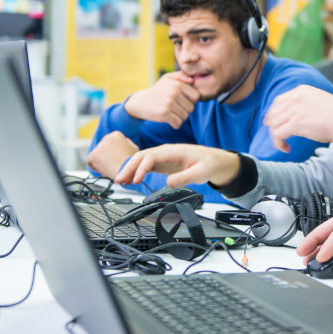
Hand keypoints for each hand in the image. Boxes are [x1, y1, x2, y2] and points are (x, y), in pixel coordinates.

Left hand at [86, 131, 138, 178]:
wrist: (126, 173)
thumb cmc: (131, 163)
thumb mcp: (134, 149)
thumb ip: (127, 143)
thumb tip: (124, 140)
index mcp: (117, 135)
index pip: (109, 142)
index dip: (112, 151)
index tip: (116, 157)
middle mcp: (107, 138)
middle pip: (102, 148)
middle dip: (105, 156)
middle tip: (112, 164)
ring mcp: (99, 146)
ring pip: (96, 155)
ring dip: (101, 161)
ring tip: (110, 167)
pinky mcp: (93, 155)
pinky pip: (90, 161)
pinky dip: (95, 167)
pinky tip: (104, 169)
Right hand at [115, 144, 240, 187]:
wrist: (214, 160)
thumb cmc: (208, 164)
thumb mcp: (200, 173)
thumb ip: (185, 177)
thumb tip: (169, 182)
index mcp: (174, 151)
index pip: (152, 156)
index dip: (142, 168)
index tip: (136, 179)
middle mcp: (166, 151)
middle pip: (142, 155)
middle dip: (129, 167)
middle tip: (118, 180)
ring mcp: (163, 156)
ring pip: (141, 159)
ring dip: (129, 169)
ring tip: (120, 181)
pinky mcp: (162, 162)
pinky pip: (145, 164)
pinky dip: (136, 171)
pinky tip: (129, 179)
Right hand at [123, 72, 199, 128]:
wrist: (139, 102)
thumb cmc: (157, 90)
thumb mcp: (167, 78)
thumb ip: (181, 75)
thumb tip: (192, 80)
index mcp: (177, 84)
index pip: (196, 96)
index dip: (192, 101)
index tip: (184, 102)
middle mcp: (173, 93)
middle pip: (191, 108)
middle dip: (185, 110)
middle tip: (176, 109)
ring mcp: (169, 103)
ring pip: (185, 116)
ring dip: (180, 117)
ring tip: (172, 113)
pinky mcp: (164, 114)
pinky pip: (178, 123)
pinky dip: (175, 124)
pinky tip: (170, 120)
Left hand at [263, 85, 332, 152]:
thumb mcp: (320, 101)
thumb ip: (306, 104)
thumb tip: (294, 115)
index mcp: (302, 90)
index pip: (279, 101)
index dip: (273, 114)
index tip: (273, 123)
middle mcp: (296, 97)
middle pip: (274, 113)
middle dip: (274, 126)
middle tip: (279, 137)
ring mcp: (295, 109)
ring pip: (273, 124)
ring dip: (276, 137)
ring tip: (284, 145)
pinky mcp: (296, 123)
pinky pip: (277, 134)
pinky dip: (279, 143)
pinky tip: (286, 148)